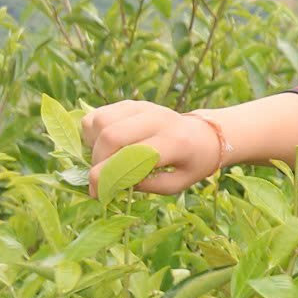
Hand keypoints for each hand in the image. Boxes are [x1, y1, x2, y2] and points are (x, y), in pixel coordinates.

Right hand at [80, 100, 223, 195]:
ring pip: (101, 122)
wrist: (204, 135)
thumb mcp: (178, 183)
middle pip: (111, 136)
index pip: (132, 155)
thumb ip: (147, 185)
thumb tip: (112, 183)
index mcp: (175, 141)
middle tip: (100, 179)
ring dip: (94, 146)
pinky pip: (98, 116)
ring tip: (106, 161)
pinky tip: (106, 146)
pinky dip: (93, 133)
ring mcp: (143, 107)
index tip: (97, 193)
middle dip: (98, 162)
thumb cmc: (191, 163)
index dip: (108, 176)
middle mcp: (158, 119)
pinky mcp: (131, 104)